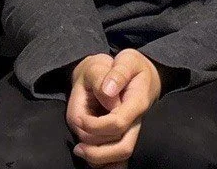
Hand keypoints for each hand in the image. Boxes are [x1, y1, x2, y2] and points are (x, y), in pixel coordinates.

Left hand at [66, 49, 162, 166]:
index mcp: (138, 102)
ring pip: (120, 158)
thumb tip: (108, 91)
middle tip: (77, 147)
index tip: (80, 118)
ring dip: (97, 158)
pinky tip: (89, 156)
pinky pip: (119, 160)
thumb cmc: (129, 66)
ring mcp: (133, 131)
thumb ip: (117, 72)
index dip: (96, 126)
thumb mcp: (126, 59)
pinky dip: (104, 164)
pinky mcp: (127, 137)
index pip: (118, 123)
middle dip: (96, 151)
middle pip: (122, 148)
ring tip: (80, 150)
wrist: (139, 74)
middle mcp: (138, 121)